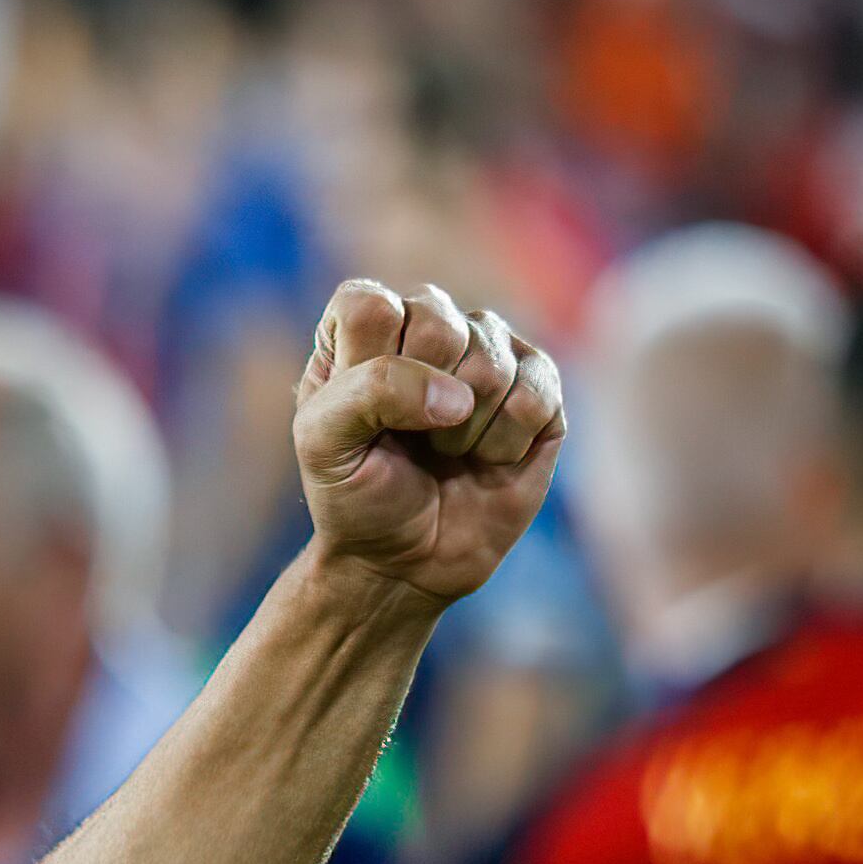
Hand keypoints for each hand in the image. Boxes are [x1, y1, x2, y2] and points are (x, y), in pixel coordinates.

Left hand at [292, 280, 564, 607]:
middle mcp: (430, 325)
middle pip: (437, 320)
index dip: (369, 366)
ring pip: (491, 360)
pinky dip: (503, 444)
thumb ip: (368, 392)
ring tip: (444, 452)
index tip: (361, 417)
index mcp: (364, 328)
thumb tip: (458, 397)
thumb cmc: (356, 494)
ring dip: (461, 430)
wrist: (405, 559)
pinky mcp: (539, 386)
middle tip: (408, 438)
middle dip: (417, 399)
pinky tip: (487, 459)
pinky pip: (535, 396)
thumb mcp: (324, 445)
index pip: (369, 305)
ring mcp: (490, 350)